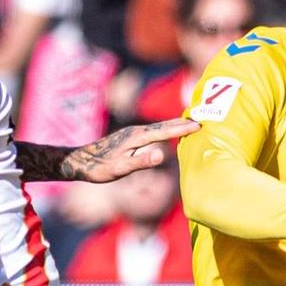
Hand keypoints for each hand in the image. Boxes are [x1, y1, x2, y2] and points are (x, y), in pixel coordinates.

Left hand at [62, 118, 199, 181]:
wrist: (81, 160)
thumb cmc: (100, 168)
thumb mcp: (121, 169)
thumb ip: (142, 161)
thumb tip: (162, 155)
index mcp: (137, 137)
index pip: (165, 131)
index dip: (183, 128)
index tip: (199, 125)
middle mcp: (137, 131)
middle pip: (165, 124)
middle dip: (183, 121)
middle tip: (203, 117)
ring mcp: (133, 132)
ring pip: (160, 126)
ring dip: (176, 123)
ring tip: (191, 121)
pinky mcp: (131, 136)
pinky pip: (154, 130)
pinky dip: (167, 128)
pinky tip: (169, 131)